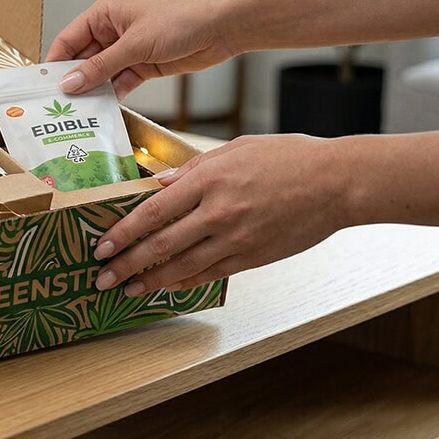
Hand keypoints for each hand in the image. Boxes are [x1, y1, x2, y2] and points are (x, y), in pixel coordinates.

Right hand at [44, 0, 238, 98]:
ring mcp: (128, 49)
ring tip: (77, 114)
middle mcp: (112, 30)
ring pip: (101, 74)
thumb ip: (100, 67)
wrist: (223, 26)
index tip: (41, 87)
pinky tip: (103, 111)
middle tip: (58, 107)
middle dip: (72, 81)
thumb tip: (68, 84)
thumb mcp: (135, 44)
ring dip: (93, 92)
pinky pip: (120, 82)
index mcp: (104, 14)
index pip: (69, 40)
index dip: (55, 63)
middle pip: (83, 59)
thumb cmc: (180, 20)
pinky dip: (113, 95)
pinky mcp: (144, 65)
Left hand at [92, 135, 349, 294]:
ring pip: (182, 265)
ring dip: (150, 280)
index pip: (153, 211)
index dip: (122, 232)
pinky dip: (185, 282)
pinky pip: (211, 273)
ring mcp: (237, 238)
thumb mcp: (234, 149)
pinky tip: (166, 287)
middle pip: (161, 243)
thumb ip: (191, 169)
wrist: (338, 182)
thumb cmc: (287, 158)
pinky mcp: (254, 256)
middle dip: (126, 262)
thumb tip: (157, 184)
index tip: (101, 245)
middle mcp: (218, 212)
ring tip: (125, 289)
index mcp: (209, 179)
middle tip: (101, 276)